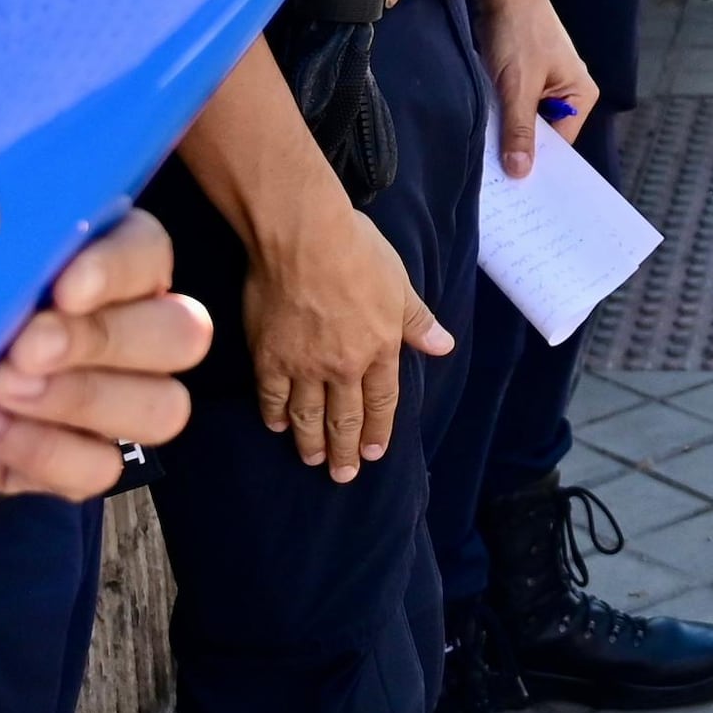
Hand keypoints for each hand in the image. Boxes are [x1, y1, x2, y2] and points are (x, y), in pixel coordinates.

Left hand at [0, 208, 211, 497]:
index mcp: (119, 267)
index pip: (149, 254)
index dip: (115, 271)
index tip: (64, 288)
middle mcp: (143, 333)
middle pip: (181, 335)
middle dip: (98, 341)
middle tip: (24, 348)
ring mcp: (129, 405)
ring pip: (162, 408)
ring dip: (78, 400)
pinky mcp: (93, 463)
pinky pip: (99, 469)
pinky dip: (40, 452)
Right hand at [245, 195, 449, 481]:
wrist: (304, 237)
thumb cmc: (356, 250)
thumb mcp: (400, 283)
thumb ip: (418, 321)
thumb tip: (443, 346)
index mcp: (380, 348)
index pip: (382, 400)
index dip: (378, 429)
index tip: (374, 452)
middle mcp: (344, 365)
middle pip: (345, 418)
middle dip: (346, 450)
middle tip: (343, 475)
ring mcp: (304, 365)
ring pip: (309, 415)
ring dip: (312, 441)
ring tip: (313, 460)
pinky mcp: (269, 356)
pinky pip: (272, 395)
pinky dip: (275, 414)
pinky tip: (276, 426)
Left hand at [475, 0, 595, 176]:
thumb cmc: (518, 30)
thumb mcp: (517, 86)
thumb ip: (519, 130)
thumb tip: (521, 173)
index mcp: (581, 95)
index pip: (560, 144)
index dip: (538, 165)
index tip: (515, 189)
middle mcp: (569, 92)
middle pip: (545, 135)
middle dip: (522, 151)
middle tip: (498, 181)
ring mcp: (546, 85)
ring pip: (526, 122)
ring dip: (508, 133)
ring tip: (488, 158)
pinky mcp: (524, 77)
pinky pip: (515, 107)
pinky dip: (501, 117)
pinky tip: (484, 131)